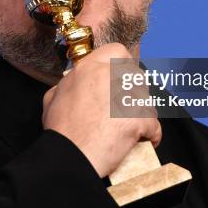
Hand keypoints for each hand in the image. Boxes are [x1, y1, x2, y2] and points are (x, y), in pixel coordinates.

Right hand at [42, 43, 160, 177]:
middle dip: (134, 92)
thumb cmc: (61, 131)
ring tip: (129, 128)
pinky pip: (154, 125)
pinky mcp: (139, 118)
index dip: (122, 64)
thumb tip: (72, 84)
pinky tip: (141, 141)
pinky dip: (150, 134)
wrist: (70, 156)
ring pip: (147, 100)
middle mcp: (111, 76)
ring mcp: (127, 96)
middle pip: (136, 76)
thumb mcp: (53, 98)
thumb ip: (68, 84)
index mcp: (89, 68)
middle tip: (125, 108)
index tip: (121, 76)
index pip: (117, 51)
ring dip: (141, 113)